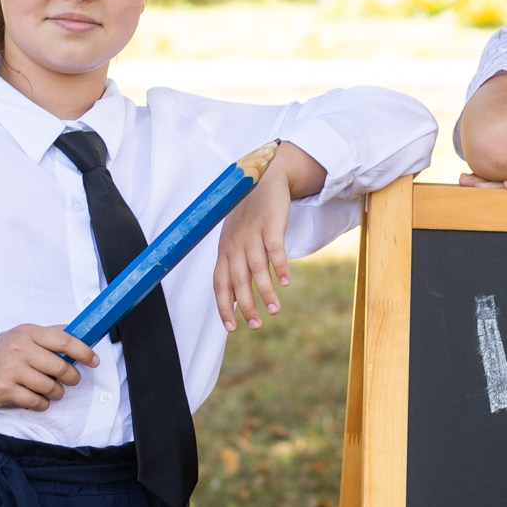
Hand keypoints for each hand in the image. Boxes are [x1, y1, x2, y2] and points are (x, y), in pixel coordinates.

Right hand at [0, 325, 95, 409]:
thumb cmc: (9, 351)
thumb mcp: (27, 335)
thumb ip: (53, 334)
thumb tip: (84, 333)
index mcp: (29, 333)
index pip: (64, 340)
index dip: (83, 351)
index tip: (94, 361)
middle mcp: (20, 350)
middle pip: (60, 367)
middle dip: (72, 377)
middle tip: (71, 379)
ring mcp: (12, 370)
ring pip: (50, 387)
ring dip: (57, 392)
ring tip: (53, 389)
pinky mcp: (6, 390)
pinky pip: (37, 402)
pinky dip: (43, 403)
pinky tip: (39, 398)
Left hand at [214, 162, 294, 329]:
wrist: (264, 178)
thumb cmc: (248, 214)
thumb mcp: (234, 237)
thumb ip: (234, 263)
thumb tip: (237, 295)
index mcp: (225, 250)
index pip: (220, 283)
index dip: (224, 306)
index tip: (233, 328)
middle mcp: (235, 243)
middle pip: (237, 280)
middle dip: (246, 305)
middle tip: (257, 325)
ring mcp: (252, 233)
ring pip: (256, 268)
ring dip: (265, 291)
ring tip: (275, 310)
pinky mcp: (270, 224)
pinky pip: (275, 249)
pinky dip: (280, 266)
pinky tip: (286, 281)